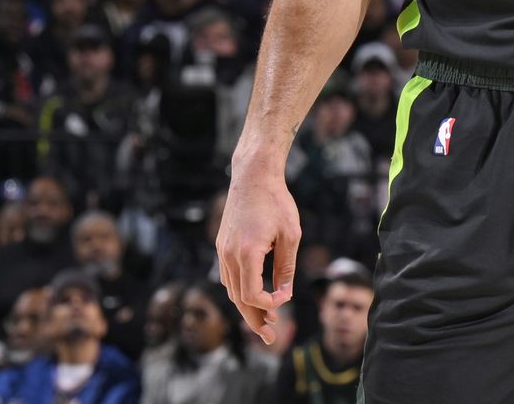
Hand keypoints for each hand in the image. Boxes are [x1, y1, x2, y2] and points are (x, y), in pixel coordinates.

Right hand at [215, 160, 301, 344]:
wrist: (253, 177)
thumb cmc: (277, 203)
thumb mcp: (291, 235)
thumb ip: (287, 267)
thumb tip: (284, 293)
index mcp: (246, 253)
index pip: (251, 295)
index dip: (268, 304)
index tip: (285, 300)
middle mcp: (229, 255)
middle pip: (238, 298)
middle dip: (254, 319)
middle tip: (270, 337)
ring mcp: (222, 251)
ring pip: (231, 289)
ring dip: (246, 306)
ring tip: (265, 319)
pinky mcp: (222, 245)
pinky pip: (228, 276)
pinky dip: (240, 290)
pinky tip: (254, 295)